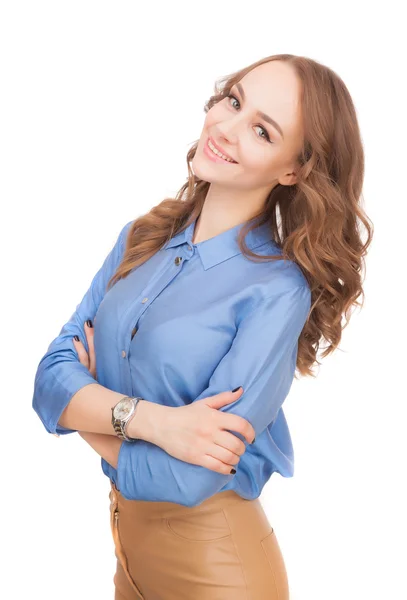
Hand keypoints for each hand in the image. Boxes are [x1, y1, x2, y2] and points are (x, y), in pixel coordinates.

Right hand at [72, 319, 254, 474]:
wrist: (162, 425)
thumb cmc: (185, 414)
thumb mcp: (204, 403)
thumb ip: (224, 397)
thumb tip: (241, 390)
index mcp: (214, 417)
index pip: (241, 425)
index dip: (250, 433)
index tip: (251, 437)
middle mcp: (210, 431)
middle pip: (236, 444)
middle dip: (242, 449)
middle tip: (240, 448)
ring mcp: (203, 445)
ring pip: (229, 457)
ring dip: (236, 459)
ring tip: (234, 457)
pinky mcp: (196, 457)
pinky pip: (217, 466)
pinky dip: (227, 469)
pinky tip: (229, 467)